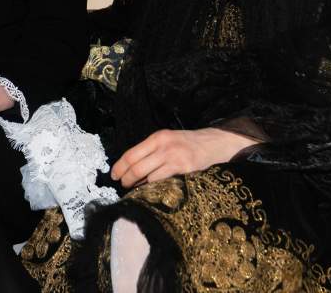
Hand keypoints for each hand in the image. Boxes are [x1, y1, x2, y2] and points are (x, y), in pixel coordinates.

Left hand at [110, 128, 257, 187]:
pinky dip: (155, 189)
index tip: (114, 175)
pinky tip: (152, 192)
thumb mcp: (168, 140)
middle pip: (136, 167)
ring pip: (148, 178)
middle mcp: (164, 147)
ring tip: (135, 191)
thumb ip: (151, 151)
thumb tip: (131, 169)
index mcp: (157, 137)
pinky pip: (164, 183)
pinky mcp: (185, 171)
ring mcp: (175, 159)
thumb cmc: (188, 144)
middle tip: (123, 185)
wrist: (215, 144)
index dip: (120, 167)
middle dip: (126, 179)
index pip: (131, 154)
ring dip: (139, 187)